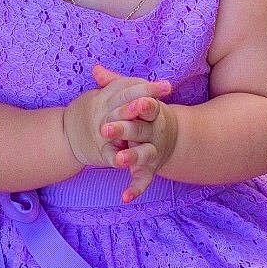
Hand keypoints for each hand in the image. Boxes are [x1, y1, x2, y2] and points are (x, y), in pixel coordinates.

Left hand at [62, 64, 173, 196]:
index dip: (141, 106)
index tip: (132, 104)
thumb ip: (116, 85)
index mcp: (152, 112)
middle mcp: (154, 132)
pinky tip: (124, 197)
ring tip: (118, 160)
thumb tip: (95, 70)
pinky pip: (143, 180)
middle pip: (140, 131)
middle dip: (124, 130)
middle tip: (104, 129)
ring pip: (143, 155)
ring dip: (131, 158)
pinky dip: (135, 189)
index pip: (148, 106)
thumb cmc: (146, 113)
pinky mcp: (150, 169)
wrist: (171, 136)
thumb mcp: (135, 97)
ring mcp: (153, 151)